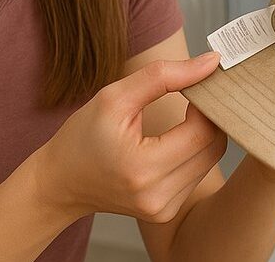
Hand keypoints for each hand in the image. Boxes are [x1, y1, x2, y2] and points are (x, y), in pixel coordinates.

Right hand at [38, 52, 227, 223]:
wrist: (60, 182)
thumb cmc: (83, 136)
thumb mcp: (115, 97)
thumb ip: (164, 75)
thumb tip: (211, 61)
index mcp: (143, 168)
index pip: (203, 130)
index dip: (206, 102)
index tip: (193, 85)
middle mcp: (157, 196)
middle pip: (214, 147)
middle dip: (208, 117)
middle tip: (192, 97)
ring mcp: (163, 209)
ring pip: (211, 160)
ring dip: (202, 134)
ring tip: (180, 119)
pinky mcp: (166, 212)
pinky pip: (198, 174)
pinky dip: (193, 152)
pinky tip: (172, 142)